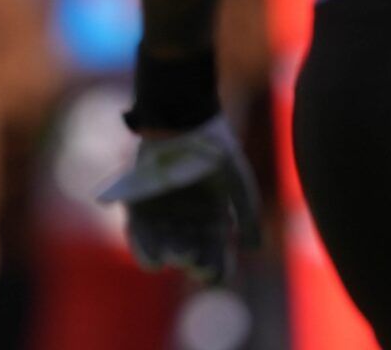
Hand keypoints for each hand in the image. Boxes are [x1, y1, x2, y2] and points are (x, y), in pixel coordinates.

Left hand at [95, 114, 258, 284]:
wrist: (183, 119)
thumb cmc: (214, 150)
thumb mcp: (239, 183)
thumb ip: (247, 215)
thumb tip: (251, 249)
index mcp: (212, 219)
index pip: (215, 255)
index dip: (216, 268)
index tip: (213, 271)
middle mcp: (187, 220)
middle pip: (189, 254)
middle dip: (191, 261)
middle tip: (191, 258)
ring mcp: (163, 213)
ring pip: (163, 247)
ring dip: (167, 256)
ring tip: (172, 257)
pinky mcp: (139, 203)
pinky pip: (138, 232)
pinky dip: (144, 246)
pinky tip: (154, 257)